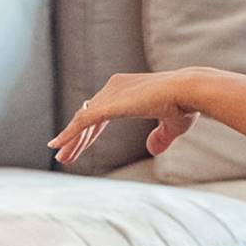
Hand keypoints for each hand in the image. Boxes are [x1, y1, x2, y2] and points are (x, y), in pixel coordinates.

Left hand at [49, 69, 200, 164]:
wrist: (187, 92)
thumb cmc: (184, 105)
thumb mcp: (171, 126)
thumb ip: (159, 137)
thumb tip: (151, 149)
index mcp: (126, 91)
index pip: (100, 114)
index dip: (89, 133)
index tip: (80, 148)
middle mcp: (114, 88)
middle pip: (88, 117)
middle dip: (76, 138)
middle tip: (64, 156)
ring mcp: (110, 95)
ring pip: (83, 121)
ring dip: (71, 141)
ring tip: (61, 157)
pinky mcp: (108, 105)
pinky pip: (82, 122)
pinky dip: (69, 134)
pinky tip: (57, 145)